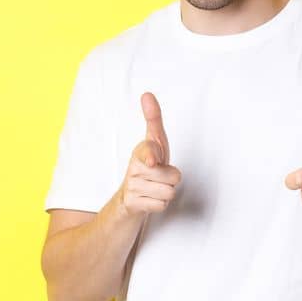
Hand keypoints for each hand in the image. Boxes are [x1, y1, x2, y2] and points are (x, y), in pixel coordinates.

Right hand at [118, 92, 182, 218]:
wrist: (127, 200)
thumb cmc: (147, 168)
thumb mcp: (154, 144)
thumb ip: (153, 120)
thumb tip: (146, 94)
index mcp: (141, 151)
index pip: (150, 151)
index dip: (152, 156)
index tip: (153, 161)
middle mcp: (133, 167)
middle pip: (174, 176)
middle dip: (172, 180)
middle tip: (160, 178)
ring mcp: (131, 186)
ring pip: (169, 191)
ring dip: (166, 193)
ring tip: (154, 189)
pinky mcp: (131, 204)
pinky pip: (161, 205)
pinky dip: (159, 205)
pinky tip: (148, 200)